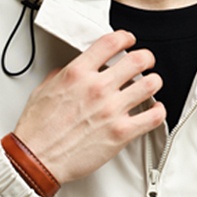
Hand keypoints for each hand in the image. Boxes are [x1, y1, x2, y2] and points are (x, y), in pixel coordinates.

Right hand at [14, 30, 165, 185]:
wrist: (37, 159)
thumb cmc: (38, 131)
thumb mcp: (44, 90)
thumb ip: (62, 76)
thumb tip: (69, 72)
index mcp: (78, 73)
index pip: (110, 43)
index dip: (125, 38)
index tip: (129, 40)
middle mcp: (97, 88)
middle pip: (137, 60)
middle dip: (146, 58)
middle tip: (146, 62)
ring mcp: (112, 110)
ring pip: (150, 85)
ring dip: (154, 82)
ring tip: (152, 84)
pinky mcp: (121, 133)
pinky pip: (153, 117)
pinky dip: (159, 111)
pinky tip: (155, 110)